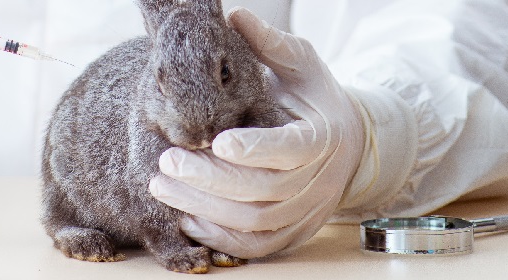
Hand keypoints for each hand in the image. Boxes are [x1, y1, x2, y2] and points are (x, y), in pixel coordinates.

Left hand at [148, 7, 366, 258]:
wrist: (345, 146)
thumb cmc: (312, 100)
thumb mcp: (300, 65)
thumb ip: (269, 46)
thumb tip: (236, 17)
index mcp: (324, 136)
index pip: (292, 149)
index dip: (256, 148)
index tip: (217, 139)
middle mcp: (319, 181)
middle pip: (264, 191)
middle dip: (211, 179)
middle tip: (167, 161)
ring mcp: (305, 213)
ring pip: (254, 223)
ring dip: (204, 207)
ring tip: (162, 185)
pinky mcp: (289, 234)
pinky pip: (253, 246)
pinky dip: (217, 235)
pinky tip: (184, 215)